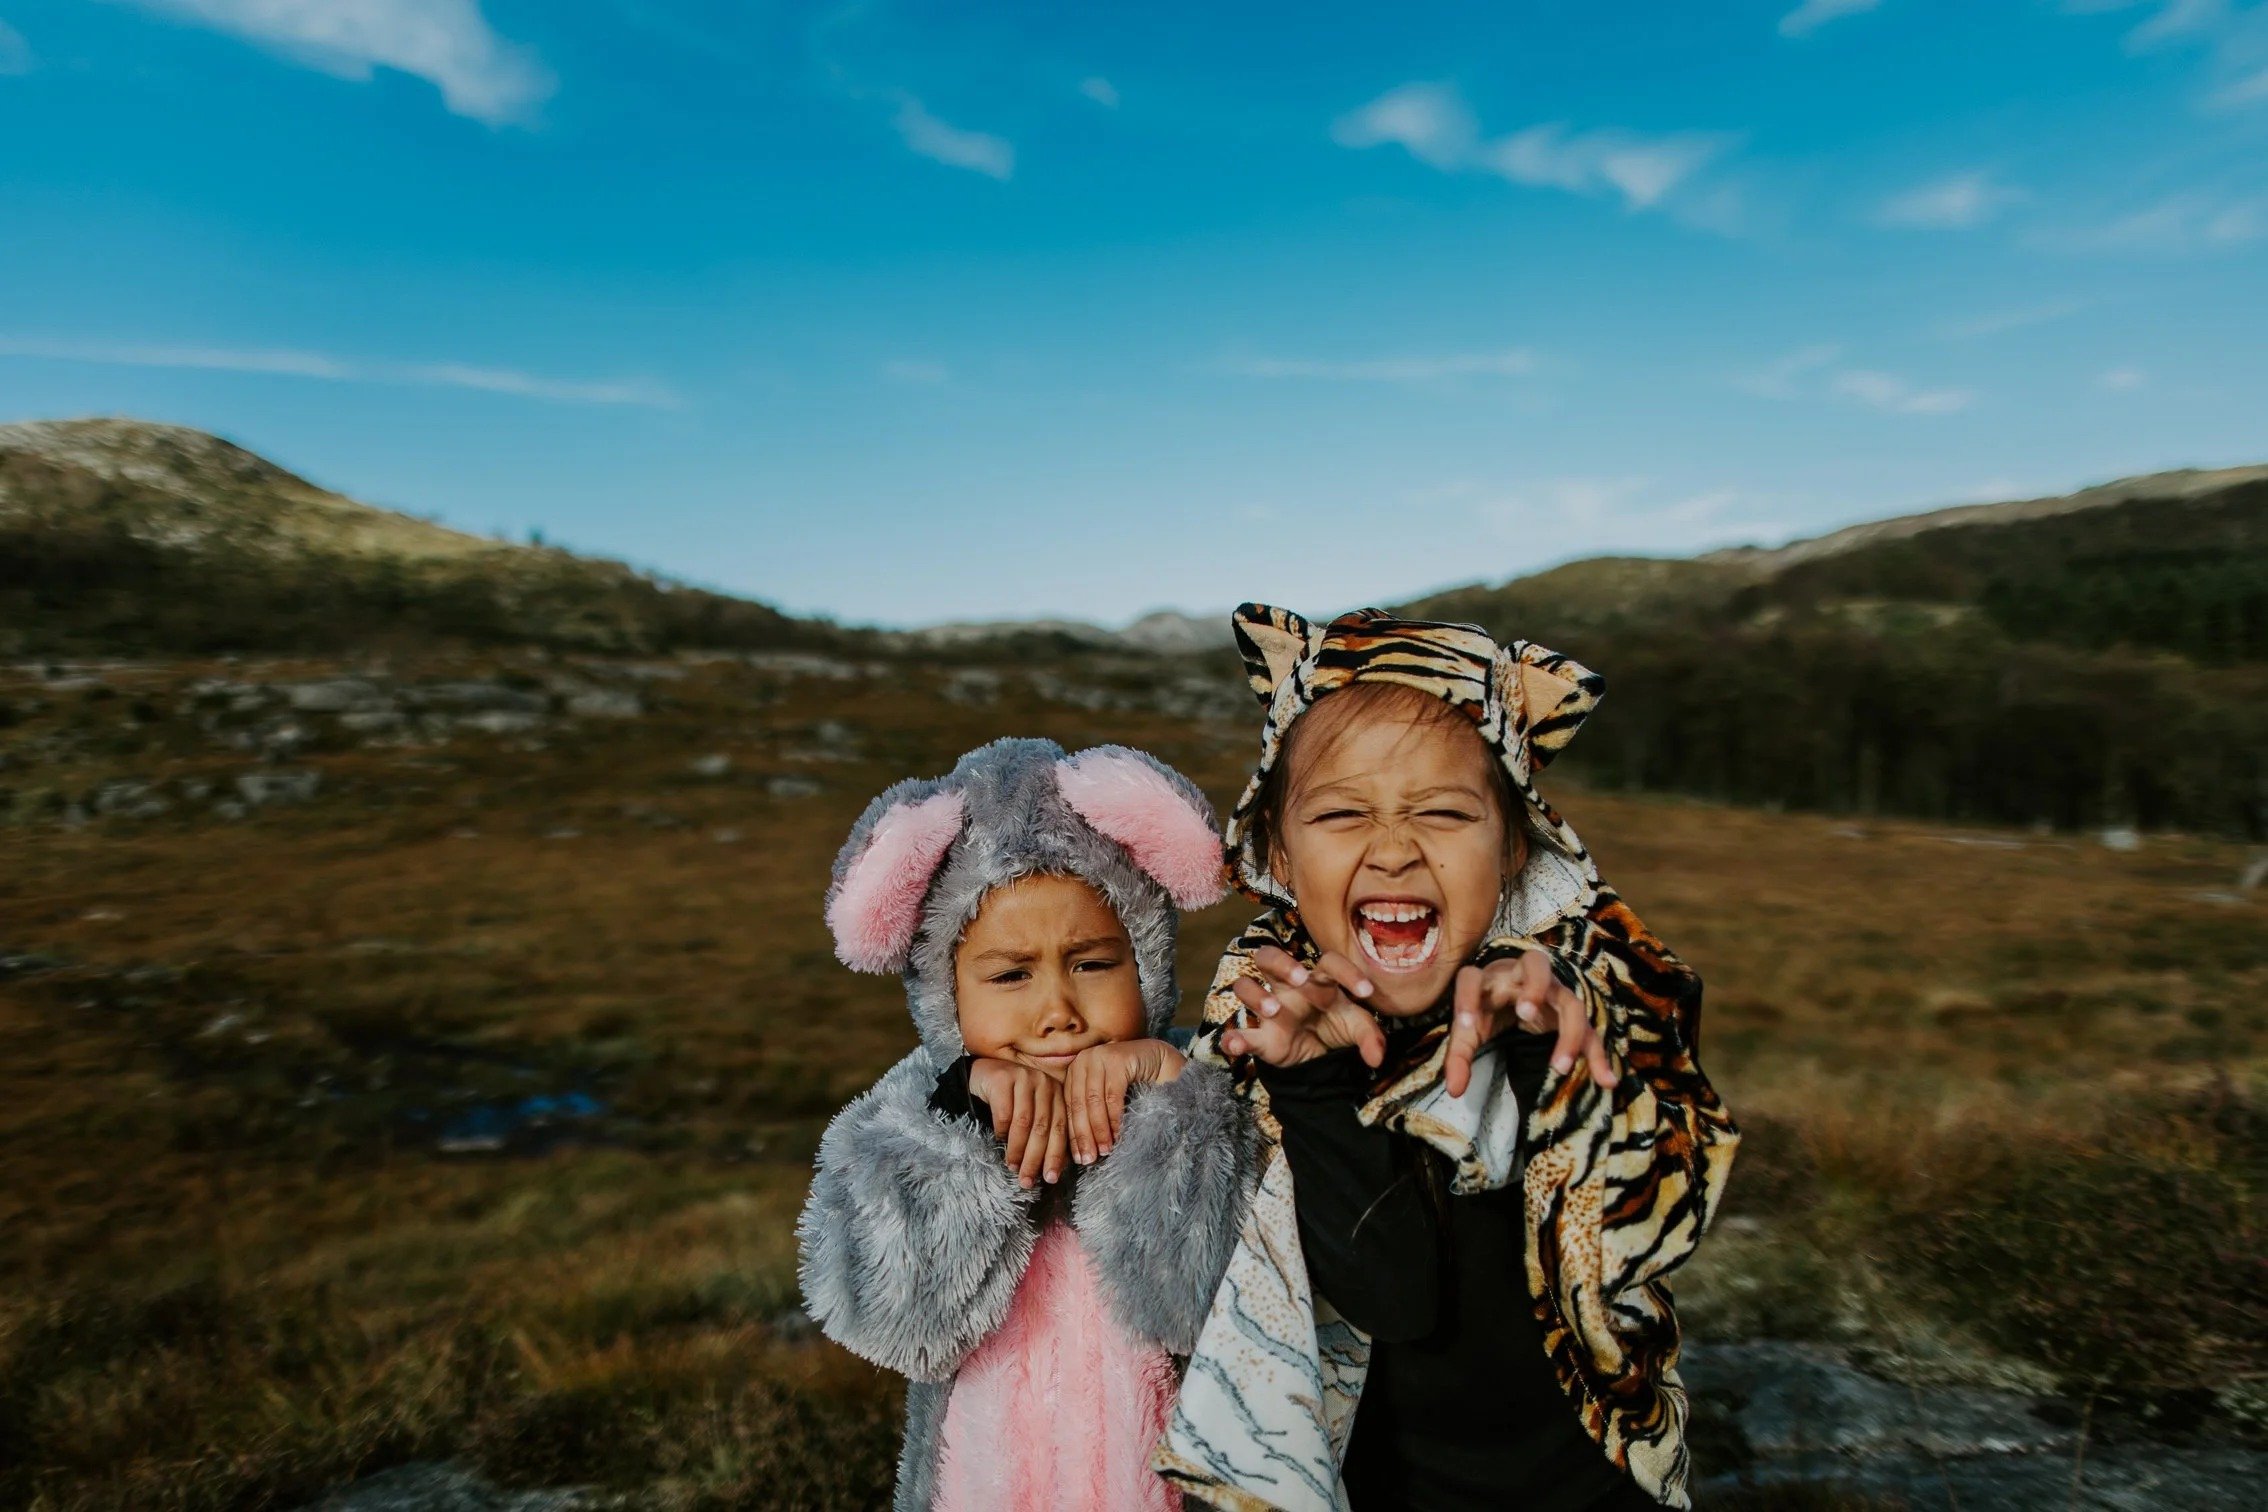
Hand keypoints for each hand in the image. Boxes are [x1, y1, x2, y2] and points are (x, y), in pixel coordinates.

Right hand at [966, 1058, 1069, 1188]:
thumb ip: (1045, 1133)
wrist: (983, 1074)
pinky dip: (1002, 1131)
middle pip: (1042, 1128)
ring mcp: (1024, 1078)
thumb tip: (1053, 1170)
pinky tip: (999, 1141)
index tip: (1050, 1179)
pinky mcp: (1003, 1078)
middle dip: (1035, 1159)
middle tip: (1027, 1181)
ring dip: (1018, 1150)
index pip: (1059, 1129)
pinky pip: (1004, 1114)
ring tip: (1013, 1167)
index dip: (1055, 1156)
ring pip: (1024, 1123)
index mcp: (1056, 1094)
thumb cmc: (1011, 1101)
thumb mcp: (1033, 1113)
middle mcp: (1044, 1083)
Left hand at [1065, 1039, 1186, 1165]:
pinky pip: (1112, 1095)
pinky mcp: (1117, 1058)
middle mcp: (1083, 1060)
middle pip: (1079, 1104)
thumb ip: (1091, 1114)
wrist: (1160, 1062)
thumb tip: (1080, 1152)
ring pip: (1094, 1101)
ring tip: (1105, 1150)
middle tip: (1089, 1159)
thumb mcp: (1105, 1098)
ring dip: (1100, 1129)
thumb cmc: (1133, 1085)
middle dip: (1084, 1135)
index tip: (1079, 1159)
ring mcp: (1099, 1056)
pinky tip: (1118, 1135)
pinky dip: (1114, 1118)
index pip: (1070, 1107)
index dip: (1074, 1135)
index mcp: (1075, 1071)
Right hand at [1217, 945, 1386, 1070]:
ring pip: (1245, 986)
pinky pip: (1241, 1034)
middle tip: (1299, 978)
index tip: (1366, 993)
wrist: (1318, 1057)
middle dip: (1282, 963)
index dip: (1348, 972)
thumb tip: (1377, 1058)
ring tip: (1274, 1010)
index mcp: (1318, 980)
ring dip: (1257, 995)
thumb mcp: (1357, 1028)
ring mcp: (1270, 1009)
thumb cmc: (1336, 1026)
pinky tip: (1234, 1044)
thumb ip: (1370, 1037)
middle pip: (1270, 957)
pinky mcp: (1261, 1037)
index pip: (1329, 962)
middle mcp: (1289, 988)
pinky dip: (1234, 1038)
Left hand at [1449, 950, 1616, 1097]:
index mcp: (1489, 978)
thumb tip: (1454, 1091)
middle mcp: (1522, 976)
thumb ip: (1459, 1057)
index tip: (1466, 1024)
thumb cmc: (1488, 1008)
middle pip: (1536, 964)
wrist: (1515, 994)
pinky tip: (1606, 1080)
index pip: (1472, 978)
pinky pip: (1590, 1030)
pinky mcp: (1569, 1013)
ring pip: (1569, 1001)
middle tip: (1527, 1013)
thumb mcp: (1471, 1030)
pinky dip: (1598, 1055)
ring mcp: (1552, 992)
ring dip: (1569, 1031)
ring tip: (1559, 1067)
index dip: (1467, 997)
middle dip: (1535, 986)